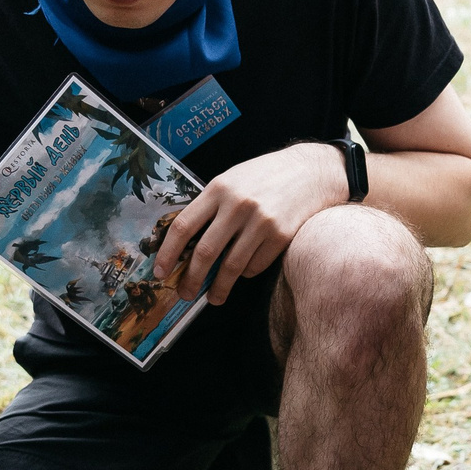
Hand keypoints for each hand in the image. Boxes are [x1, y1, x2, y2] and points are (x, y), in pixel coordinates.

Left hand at [154, 143, 347, 305]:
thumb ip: (210, 206)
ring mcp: (261, 221)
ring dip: (219, 288)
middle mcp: (238, 205)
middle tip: (185, 294)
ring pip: (231, 267)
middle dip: (191, 279)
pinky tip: (243, 272)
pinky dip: (245, 274)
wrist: (310, 171)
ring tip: (214, 297)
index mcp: (218, 189)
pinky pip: (255, 266)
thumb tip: (184, 244)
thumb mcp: (231, 180)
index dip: (168, 253)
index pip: (184, 226)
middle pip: (205, 252)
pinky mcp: (281, 236)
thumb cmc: (264, 177)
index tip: (160, 272)